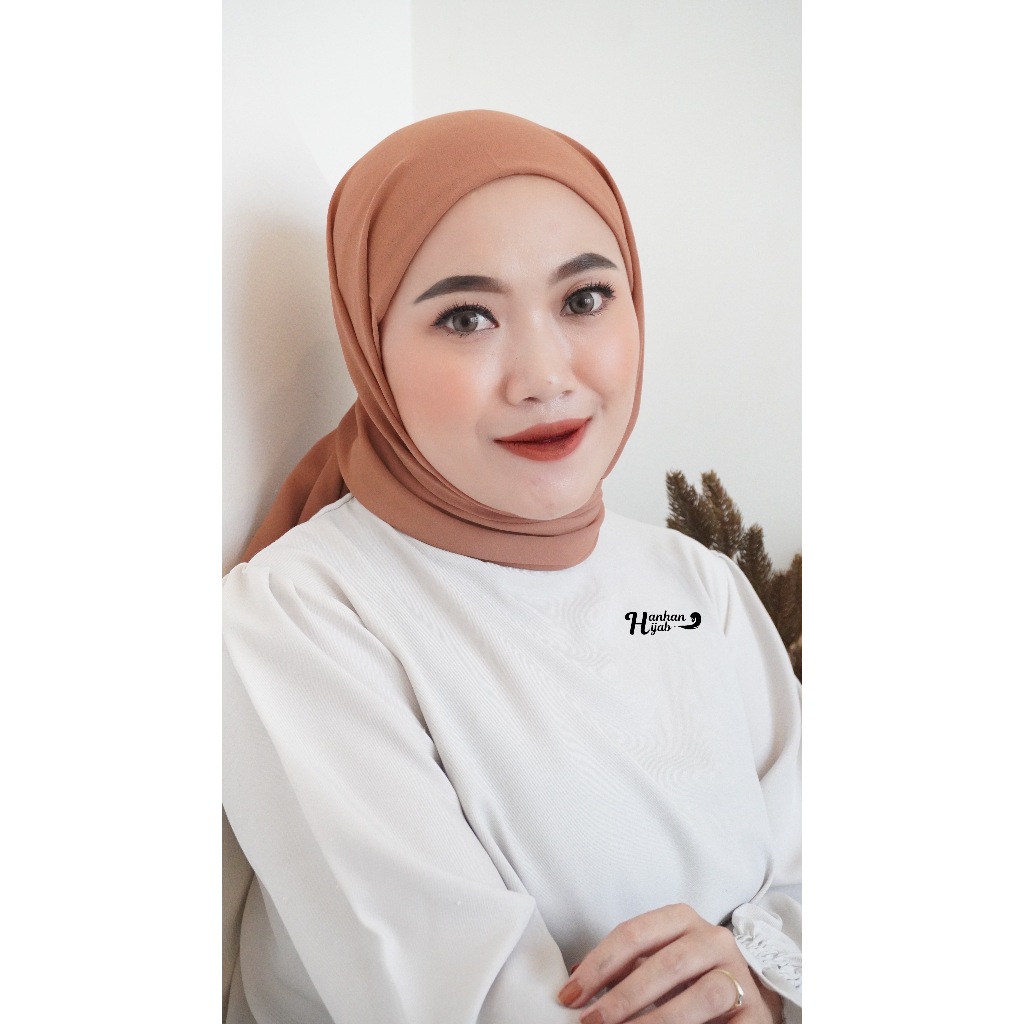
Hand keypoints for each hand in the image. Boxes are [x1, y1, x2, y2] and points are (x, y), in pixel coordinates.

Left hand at [556, 904, 781, 1023]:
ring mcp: (738, 973)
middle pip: (664, 963)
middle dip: (622, 997)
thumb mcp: (654, 966)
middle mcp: (713, 938)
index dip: (598, 964)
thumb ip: (621, 970)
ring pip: (699, 994)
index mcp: (681, 919)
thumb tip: (572, 981)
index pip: (633, 933)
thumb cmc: (688, 980)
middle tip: (591, 1022)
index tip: (570, 995)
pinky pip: (723, 1023)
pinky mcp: (756, 1011)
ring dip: (656, 1020)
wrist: (743, 1002)